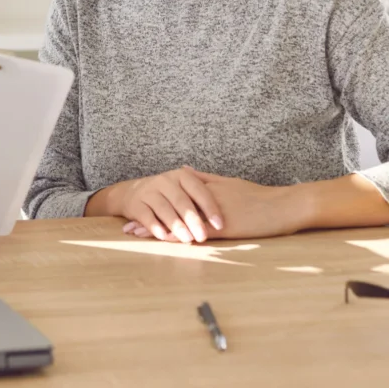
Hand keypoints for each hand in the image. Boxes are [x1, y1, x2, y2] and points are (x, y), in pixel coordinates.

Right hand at [116, 167, 224, 243]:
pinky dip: (155, 226)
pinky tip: (164, 236)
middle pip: (181, 200)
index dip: (209, 207)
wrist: (132, 192)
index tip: (220, 224)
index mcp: (180, 176)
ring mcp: (149, 192)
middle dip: (193, 219)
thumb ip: (203, 190)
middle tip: (203, 236)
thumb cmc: (168, 193)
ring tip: (186, 239)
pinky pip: (146, 215)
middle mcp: (164, 181)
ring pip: (164, 208)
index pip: (198, 190)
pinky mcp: (136, 204)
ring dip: (176, 224)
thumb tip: (230, 199)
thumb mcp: (185, 186)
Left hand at [124, 168, 302, 241]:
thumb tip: (183, 170)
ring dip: (157, 228)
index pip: (173, 198)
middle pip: (170, 209)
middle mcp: (204, 199)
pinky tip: (166, 241)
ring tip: (137, 235)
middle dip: (148, 218)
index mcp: (204, 189)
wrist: (283, 205)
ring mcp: (213, 213)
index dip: (154, 205)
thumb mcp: (227, 182)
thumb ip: (204, 178)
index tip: (137, 210)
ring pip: (179, 220)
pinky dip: (180, 236)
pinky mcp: (225, 226)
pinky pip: (197, 232)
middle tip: (128, 227)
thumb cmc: (258, 197)